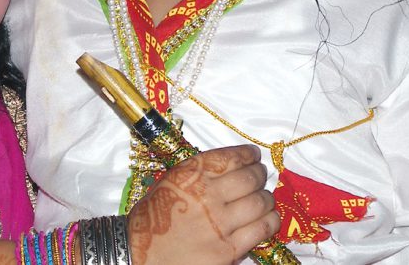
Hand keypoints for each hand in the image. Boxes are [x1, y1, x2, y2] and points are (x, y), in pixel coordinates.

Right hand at [127, 145, 278, 264]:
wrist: (139, 255)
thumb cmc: (153, 219)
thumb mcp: (170, 183)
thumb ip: (199, 173)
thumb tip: (232, 167)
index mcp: (191, 174)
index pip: (230, 157)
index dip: (248, 155)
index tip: (254, 155)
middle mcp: (207, 194)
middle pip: (250, 178)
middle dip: (260, 174)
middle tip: (261, 176)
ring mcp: (219, 223)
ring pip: (260, 202)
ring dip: (267, 197)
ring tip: (265, 198)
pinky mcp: (227, 250)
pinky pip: (260, 229)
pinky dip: (270, 221)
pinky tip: (269, 218)